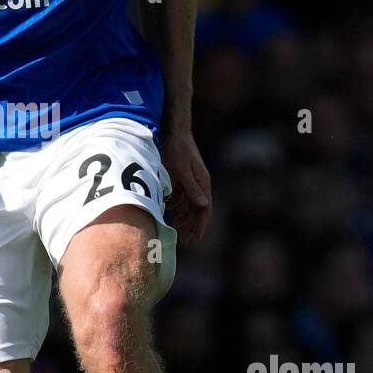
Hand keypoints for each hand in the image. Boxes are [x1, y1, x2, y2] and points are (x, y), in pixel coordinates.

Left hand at [164, 128, 211, 243]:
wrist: (173, 131)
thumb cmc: (178, 149)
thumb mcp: (182, 169)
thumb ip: (192, 187)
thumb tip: (204, 205)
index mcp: (203, 182)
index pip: (205, 208)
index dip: (200, 224)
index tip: (195, 238)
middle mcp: (199, 183)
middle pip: (198, 209)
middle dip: (192, 225)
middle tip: (186, 240)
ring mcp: (191, 180)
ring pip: (189, 204)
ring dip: (183, 216)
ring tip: (176, 227)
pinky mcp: (182, 178)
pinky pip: (181, 196)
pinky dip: (175, 205)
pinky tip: (168, 210)